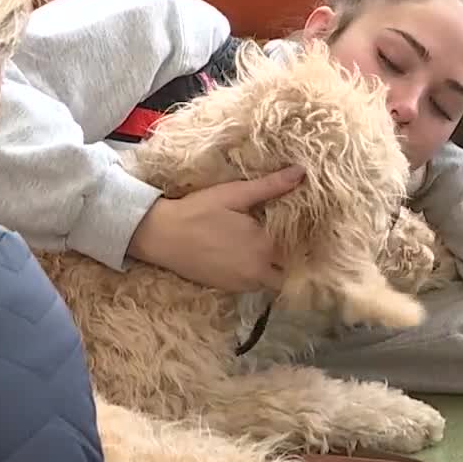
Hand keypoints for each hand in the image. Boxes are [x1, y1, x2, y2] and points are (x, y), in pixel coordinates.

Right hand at [126, 166, 305, 291]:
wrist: (161, 235)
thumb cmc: (198, 211)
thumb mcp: (234, 194)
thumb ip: (271, 186)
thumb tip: (301, 172)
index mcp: (264, 246)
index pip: (298, 249)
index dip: (300, 239)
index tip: (300, 229)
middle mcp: (257, 271)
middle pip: (287, 270)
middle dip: (289, 258)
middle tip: (283, 240)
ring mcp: (242, 283)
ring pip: (271, 281)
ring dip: (272, 269)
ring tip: (264, 249)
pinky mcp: (227, 288)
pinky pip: (252, 286)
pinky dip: (254, 275)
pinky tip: (244, 258)